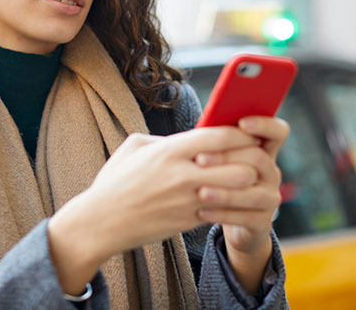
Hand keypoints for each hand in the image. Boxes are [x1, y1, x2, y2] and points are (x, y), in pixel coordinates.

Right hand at [47, 126, 258, 293]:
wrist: (101, 222)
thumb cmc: (115, 182)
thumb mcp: (134, 147)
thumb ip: (166, 139)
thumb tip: (191, 137)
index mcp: (169, 150)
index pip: (221, 136)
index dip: (243, 133)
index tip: (249, 133)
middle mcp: (183, 175)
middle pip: (241, 165)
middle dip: (253, 160)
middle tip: (254, 158)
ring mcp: (188, 201)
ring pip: (239, 191)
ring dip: (250, 185)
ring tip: (249, 181)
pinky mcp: (190, 222)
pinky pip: (226, 212)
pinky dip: (236, 206)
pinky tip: (235, 201)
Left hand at [193, 116, 288, 291]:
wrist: (228, 219)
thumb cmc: (218, 179)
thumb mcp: (218, 159)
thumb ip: (216, 143)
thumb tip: (201, 128)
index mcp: (263, 151)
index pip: (277, 132)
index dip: (264, 125)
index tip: (242, 123)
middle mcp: (271, 173)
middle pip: (259, 158)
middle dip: (228, 157)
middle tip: (199, 160)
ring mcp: (270, 198)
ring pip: (254, 192)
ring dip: (225, 192)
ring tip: (200, 192)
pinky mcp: (263, 222)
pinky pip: (245, 217)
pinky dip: (221, 214)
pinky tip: (201, 211)